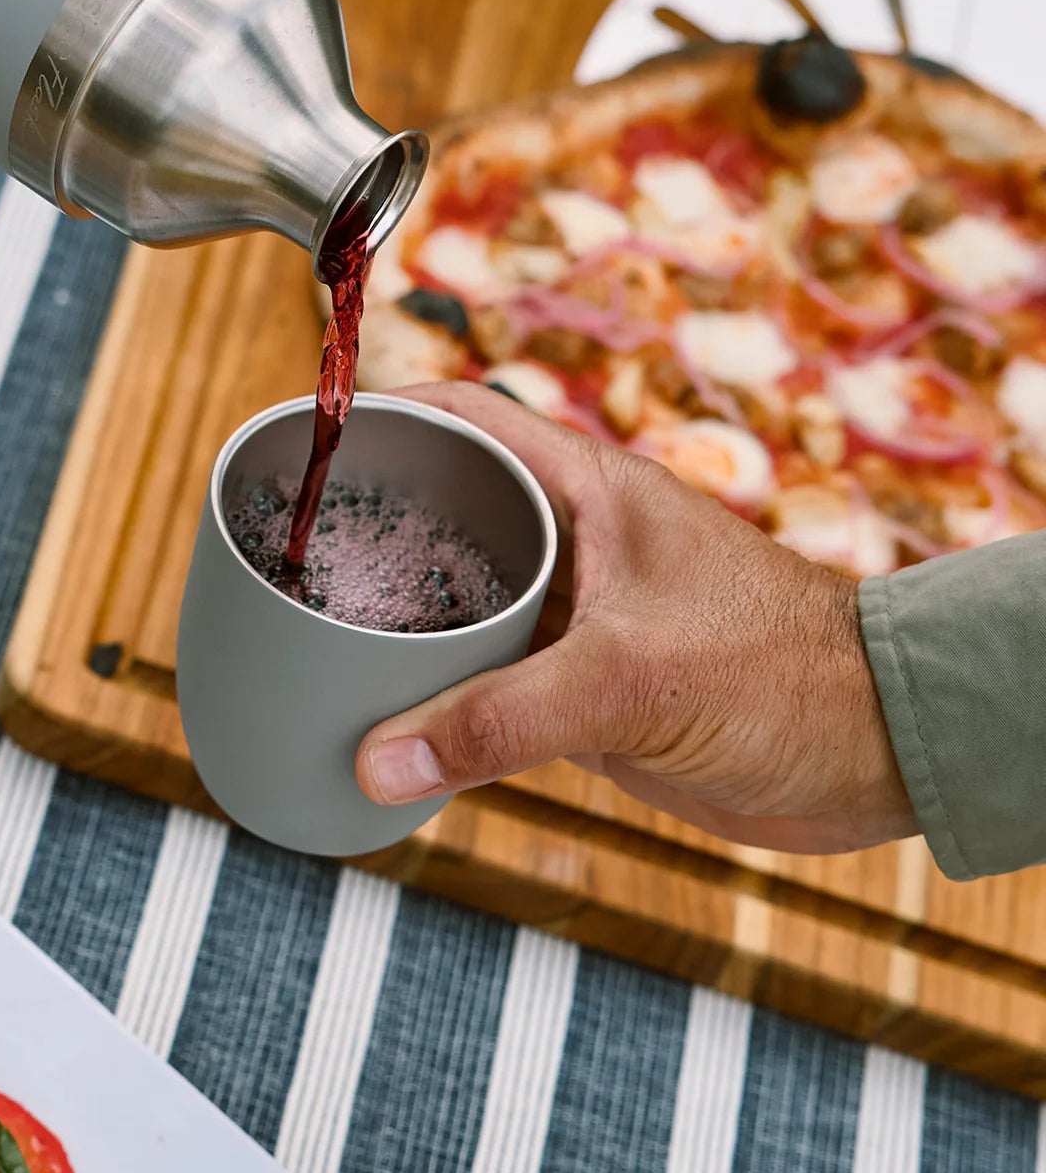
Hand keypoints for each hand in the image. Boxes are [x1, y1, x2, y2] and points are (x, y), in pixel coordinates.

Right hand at [355, 382, 918, 854]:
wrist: (880, 752)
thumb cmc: (787, 673)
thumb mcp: (630, 679)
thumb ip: (498, 719)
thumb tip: (377, 759)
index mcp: (587, 487)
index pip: (463, 416)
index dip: (384, 413)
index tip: (308, 434)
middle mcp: (576, 539)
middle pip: (449, 508)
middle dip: (374, 526)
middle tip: (292, 552)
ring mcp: (581, 613)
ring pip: (466, 599)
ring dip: (404, 621)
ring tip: (317, 637)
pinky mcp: (590, 685)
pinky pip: (492, 676)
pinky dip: (441, 695)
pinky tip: (389, 717)